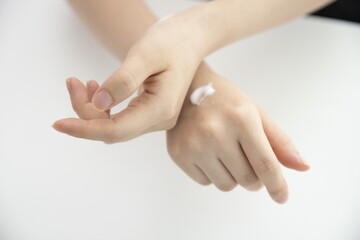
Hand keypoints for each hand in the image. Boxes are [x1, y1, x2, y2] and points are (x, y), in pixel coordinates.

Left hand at [53, 16, 204, 142]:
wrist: (188, 40)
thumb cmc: (171, 42)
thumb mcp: (146, 54)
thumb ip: (123, 81)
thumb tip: (99, 104)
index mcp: (161, 108)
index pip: (117, 130)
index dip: (85, 130)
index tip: (58, 124)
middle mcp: (159, 119)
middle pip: (112, 130)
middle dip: (85, 111)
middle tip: (72, 81)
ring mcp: (155, 118)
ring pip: (114, 125)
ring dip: (92, 108)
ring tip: (82, 82)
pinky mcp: (150, 113)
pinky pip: (120, 118)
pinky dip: (102, 107)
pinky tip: (97, 87)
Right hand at [166, 64, 309, 203]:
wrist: (184, 90)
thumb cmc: (224, 101)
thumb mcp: (254, 113)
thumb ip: (279, 141)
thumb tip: (303, 167)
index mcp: (241, 118)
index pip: (265, 164)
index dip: (277, 185)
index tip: (282, 197)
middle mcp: (215, 132)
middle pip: (247, 180)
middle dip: (254, 177)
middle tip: (247, 159)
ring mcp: (194, 144)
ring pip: (226, 185)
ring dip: (232, 176)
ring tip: (225, 152)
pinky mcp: (178, 154)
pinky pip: (205, 182)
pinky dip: (212, 173)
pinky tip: (207, 152)